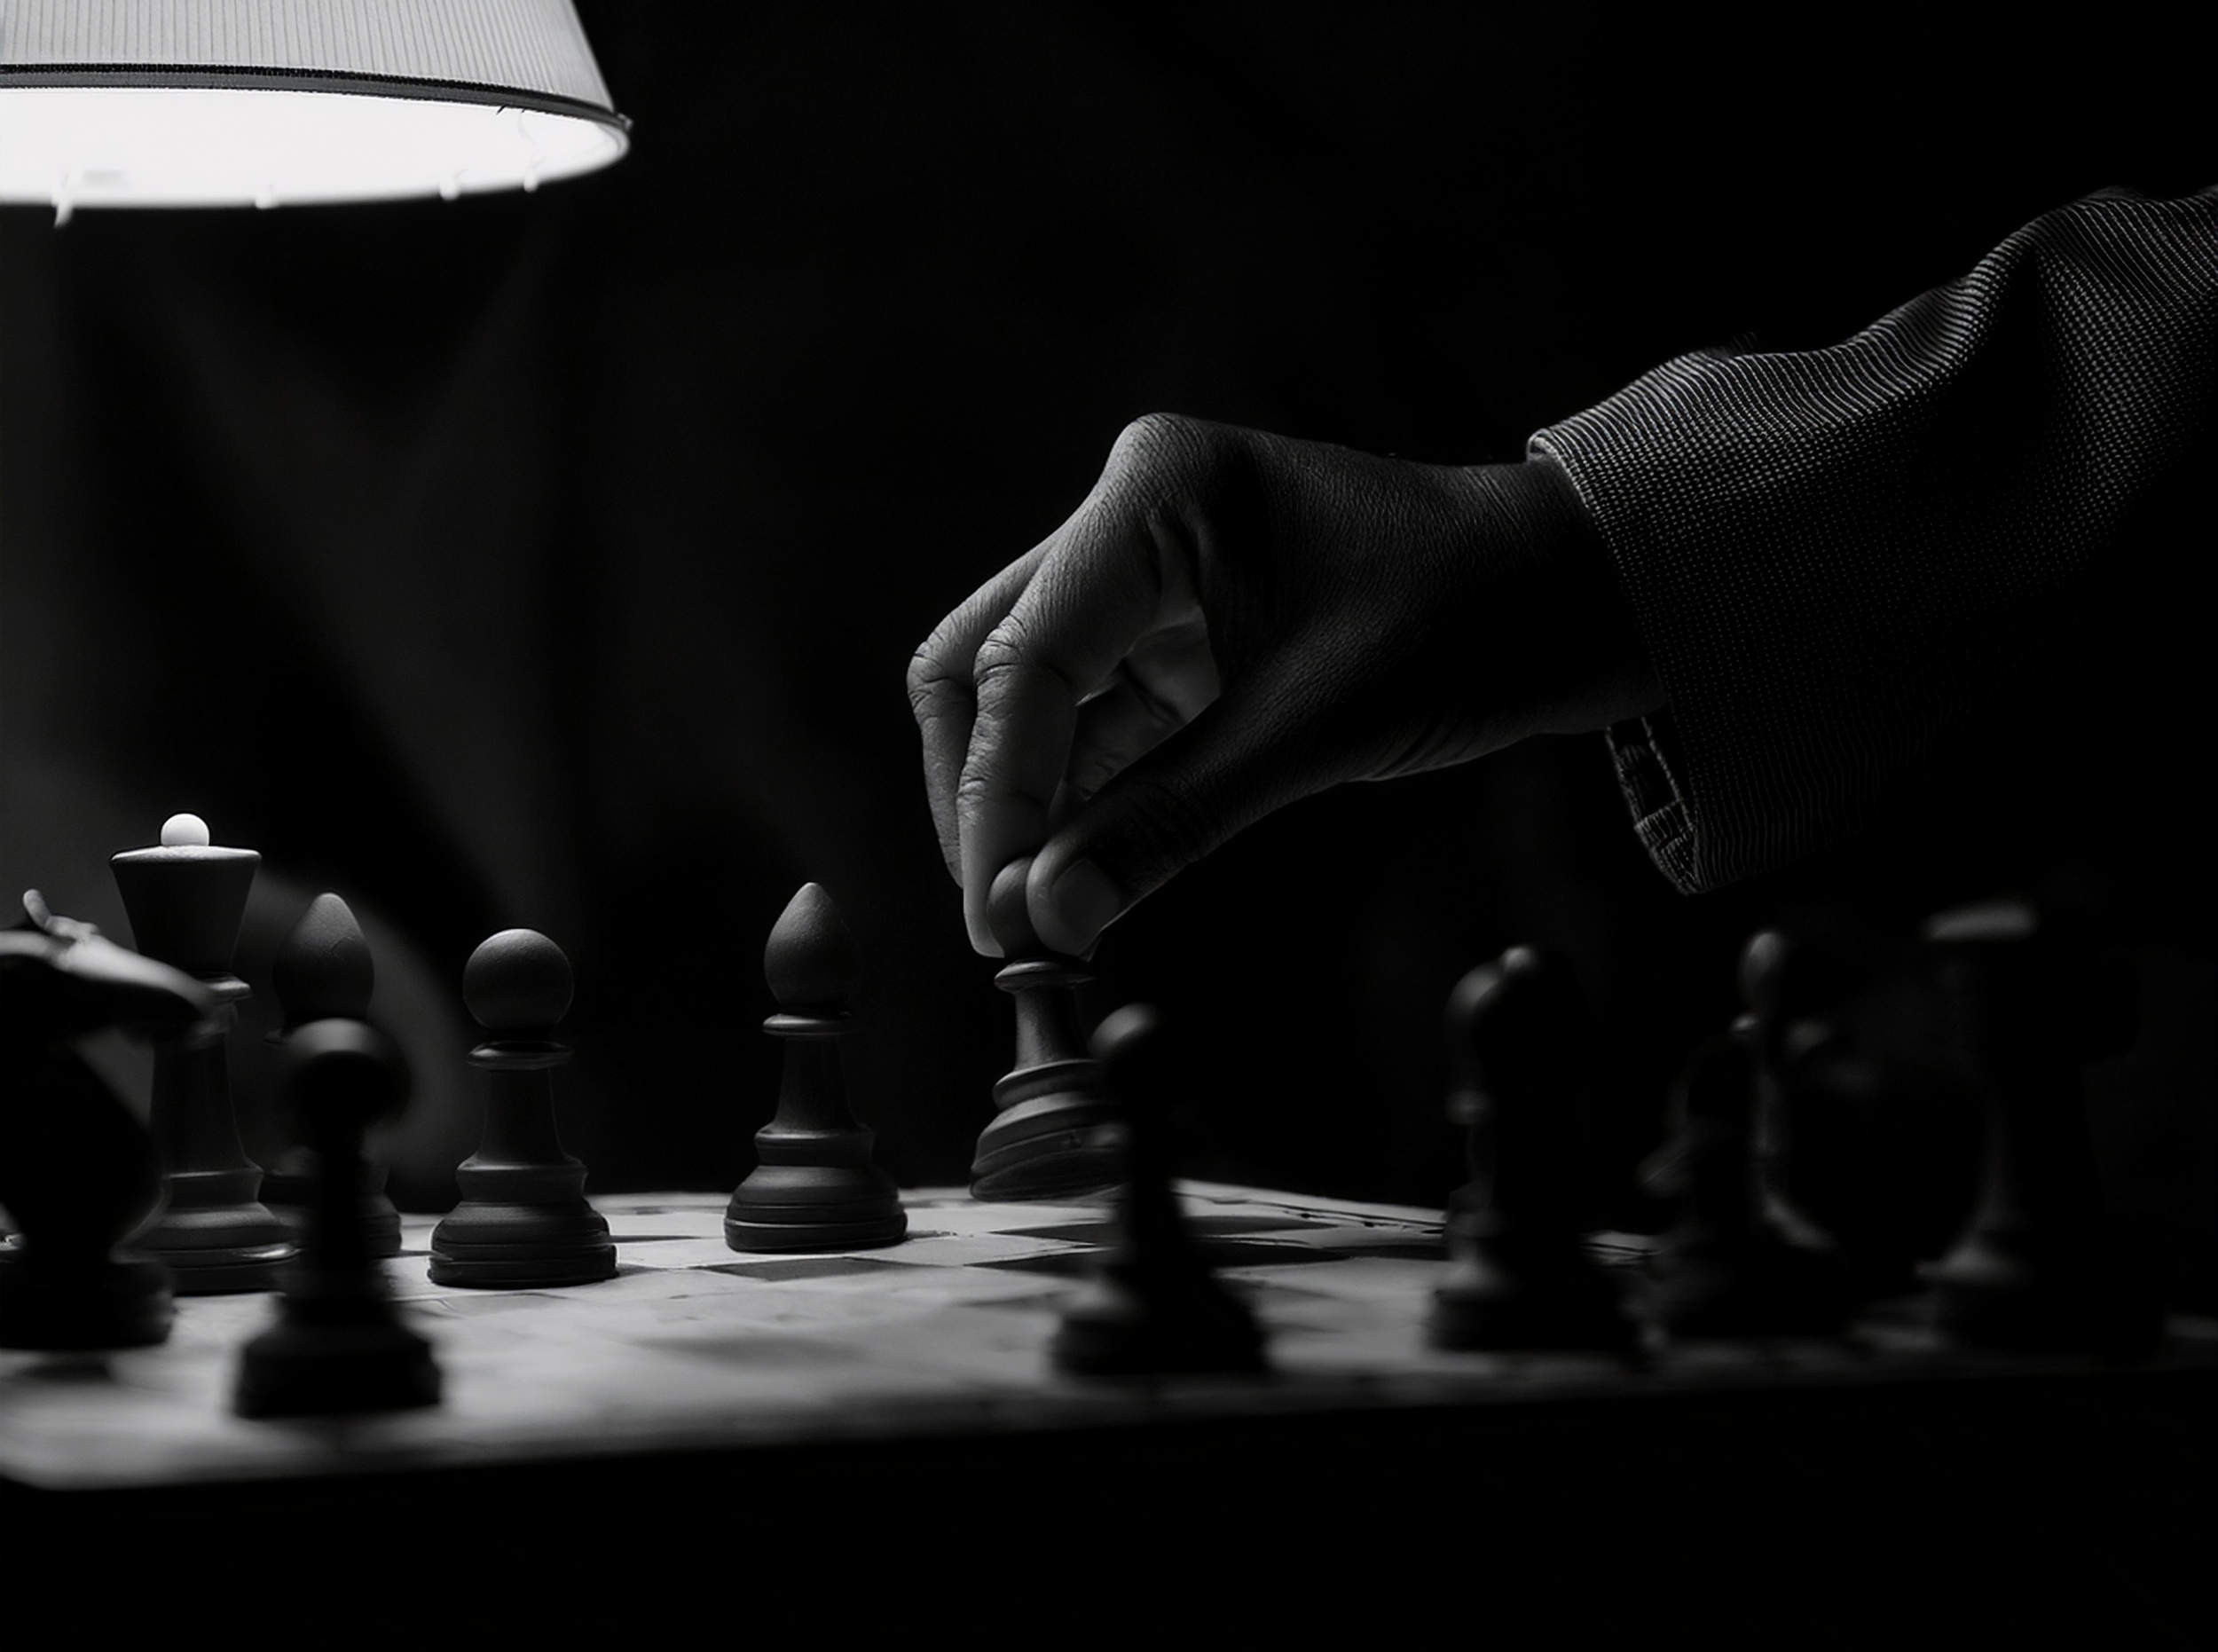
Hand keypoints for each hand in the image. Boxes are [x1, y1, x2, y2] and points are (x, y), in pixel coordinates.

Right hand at [908, 414, 1661, 956]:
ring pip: (1025, 700)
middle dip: (985, 794)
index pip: (1025, 655)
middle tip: (1001, 921)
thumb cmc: (1465, 620)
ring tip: (1038, 920)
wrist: (1563, 594)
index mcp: (1156, 495)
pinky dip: (1078, 801)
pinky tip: (1082, 878)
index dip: (996, 792)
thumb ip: (1173, 821)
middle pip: (986, 663)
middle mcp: (1130, 519)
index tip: (997, 909)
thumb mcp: (1316, 730)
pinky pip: (1090, 723)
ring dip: (1024, 807)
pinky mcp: (1170, 636)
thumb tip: (1048, 915)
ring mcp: (1144, 578)